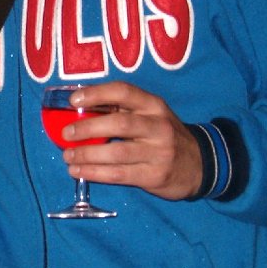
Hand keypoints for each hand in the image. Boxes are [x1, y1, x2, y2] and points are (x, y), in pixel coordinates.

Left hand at [60, 81, 201, 200]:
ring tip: (68, 156)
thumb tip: (79, 107)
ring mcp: (158, 152)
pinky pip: (118, 174)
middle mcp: (158, 126)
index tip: (73, 100)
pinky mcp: (154, 175)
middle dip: (87, 128)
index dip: (96, 93)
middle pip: (118, 123)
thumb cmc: (163, 134)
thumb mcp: (151, 114)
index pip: (123, 91)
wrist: (200, 164)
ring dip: (87, 154)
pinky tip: (79, 171)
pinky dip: (95, 173)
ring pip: (116, 152)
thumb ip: (122, 109)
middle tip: (66, 134)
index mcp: (153, 105)